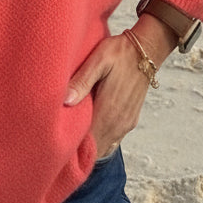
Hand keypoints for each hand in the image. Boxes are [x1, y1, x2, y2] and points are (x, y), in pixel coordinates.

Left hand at [64, 31, 155, 157]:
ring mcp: (126, 123)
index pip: (88, 143)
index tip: (56, 145)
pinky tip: (90, 132)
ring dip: (90, 147)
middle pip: (95, 150)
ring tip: (71, 139)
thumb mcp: (98, 60)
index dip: (71, 148)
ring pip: (104, 147)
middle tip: (59, 144)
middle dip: (78, 151)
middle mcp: (119, 123)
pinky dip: (101, 141)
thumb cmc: (120, 53)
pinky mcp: (130, 120)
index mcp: (108, 110)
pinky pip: (113, 141)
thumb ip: (82, 81)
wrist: (146, 51)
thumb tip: (66, 101)